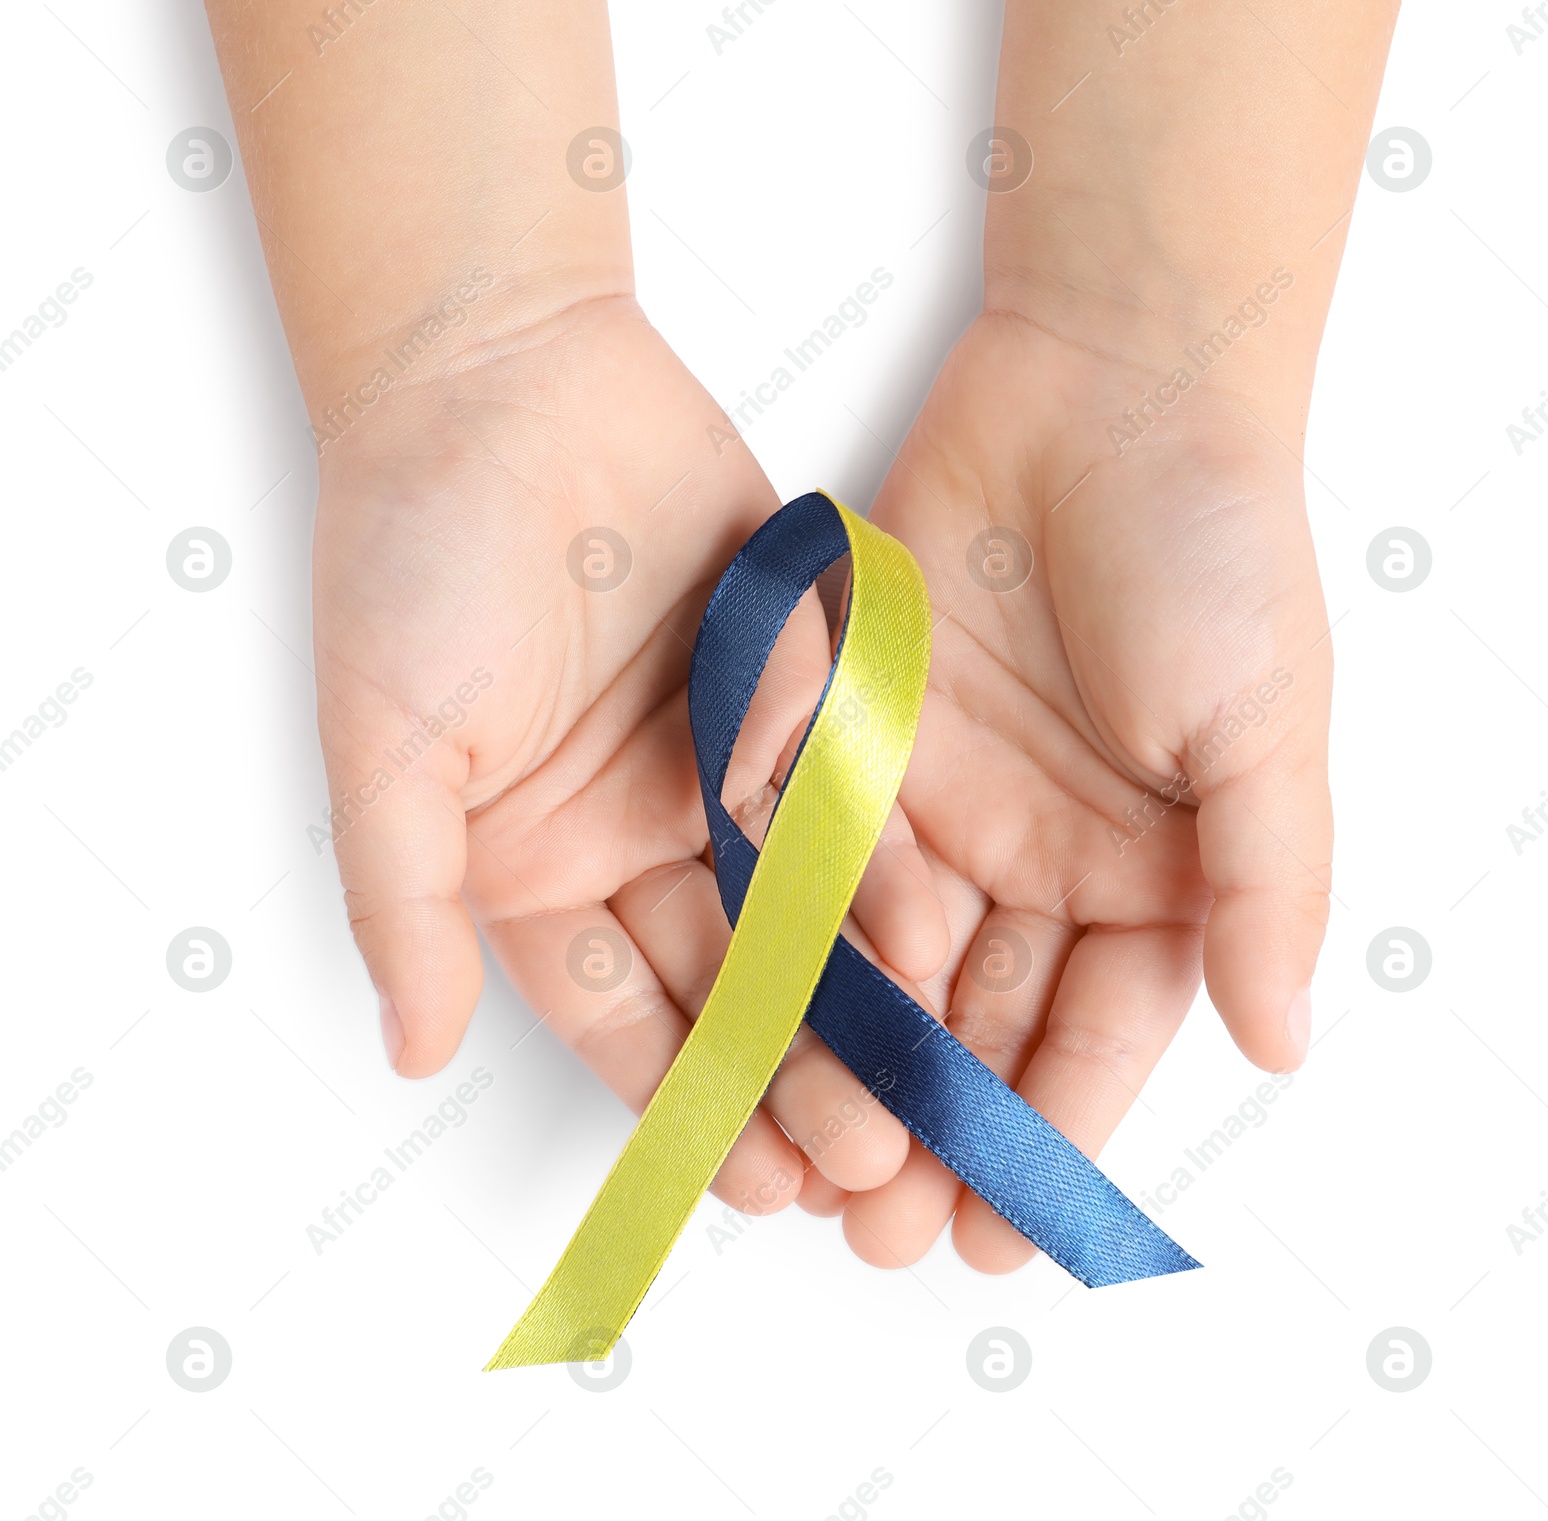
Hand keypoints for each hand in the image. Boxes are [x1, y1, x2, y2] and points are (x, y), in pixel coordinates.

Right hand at [313, 294, 949, 1210]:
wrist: (503, 372)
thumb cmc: (414, 552)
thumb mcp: (388, 743)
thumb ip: (404, 899)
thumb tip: (409, 1048)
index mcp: (535, 860)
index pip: (620, 1011)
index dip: (683, 1102)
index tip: (752, 1184)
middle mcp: (637, 827)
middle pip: (727, 976)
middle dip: (792, 1073)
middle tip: (862, 1162)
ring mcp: (721, 760)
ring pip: (803, 906)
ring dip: (854, 997)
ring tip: (916, 1087)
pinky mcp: (792, 687)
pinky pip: (848, 791)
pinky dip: (884, 866)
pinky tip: (932, 942)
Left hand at [831, 309, 1333, 1271]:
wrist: (1108, 384)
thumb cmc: (1214, 545)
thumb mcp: (1265, 723)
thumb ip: (1264, 883)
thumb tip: (1280, 1042)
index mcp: (1147, 870)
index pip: (1094, 1032)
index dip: (1051, 1134)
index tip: (1004, 1236)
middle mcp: (1037, 852)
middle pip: (976, 1016)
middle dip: (932, 1125)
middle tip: (880, 1232)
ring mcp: (941, 797)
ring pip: (883, 957)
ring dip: (848, 1057)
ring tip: (804, 1158)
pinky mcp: (858, 732)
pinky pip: (817, 847)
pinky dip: (791, 927)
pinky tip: (757, 1010)